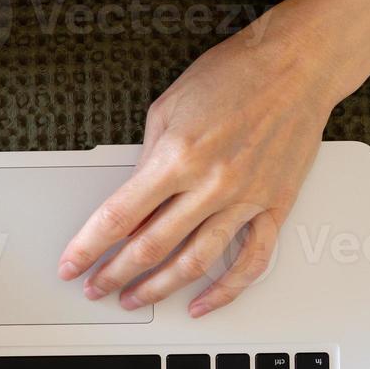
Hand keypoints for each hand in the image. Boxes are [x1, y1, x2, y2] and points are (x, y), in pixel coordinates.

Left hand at [58, 0, 369, 315]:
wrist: (298, 64)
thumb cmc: (235, 74)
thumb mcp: (169, 106)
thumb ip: (149, 157)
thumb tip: (134, 197)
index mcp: (177, 156)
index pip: (118, 217)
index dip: (88, 248)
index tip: (72, 265)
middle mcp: (211, 183)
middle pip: (150, 248)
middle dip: (114, 275)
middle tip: (96, 288)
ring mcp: (245, 199)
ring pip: (195, 264)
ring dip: (159, 289)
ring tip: (135, 299)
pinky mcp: (274, 207)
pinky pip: (250, 262)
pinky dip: (224, 291)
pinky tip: (202, 304)